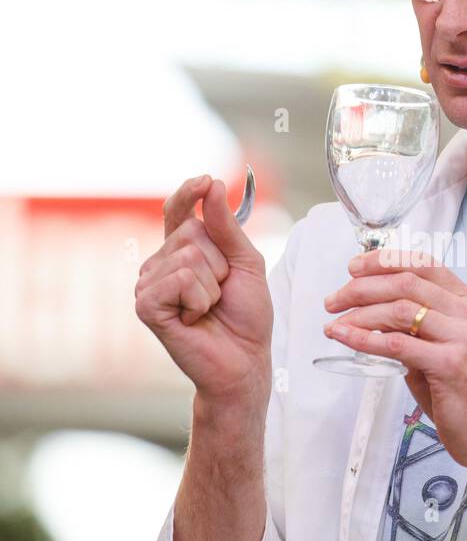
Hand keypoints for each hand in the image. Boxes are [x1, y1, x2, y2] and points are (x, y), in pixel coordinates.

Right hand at [135, 174, 273, 405]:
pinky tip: (194, 319)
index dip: (188, 194)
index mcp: (183, 251)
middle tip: (221, 293)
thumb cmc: (246, 316)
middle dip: (220, 263)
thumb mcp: (246, 263)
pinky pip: (179, 279)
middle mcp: (161, 264)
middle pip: (192, 231)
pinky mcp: (146, 305)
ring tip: (208, 309)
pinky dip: (199, 299)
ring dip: (212, 285)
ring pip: (188, 256)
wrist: (244, 360)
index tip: (206, 180)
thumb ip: (227, 227)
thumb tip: (212, 185)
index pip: (177, 211)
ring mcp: (150, 284)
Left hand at [322, 248, 466, 484]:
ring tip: (335, 322)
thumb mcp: (440, 349)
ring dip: (358, 313)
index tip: (354, 267)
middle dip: (361, 287)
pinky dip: (365, 339)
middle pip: (406, 283)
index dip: (384, 261)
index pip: (423, 265)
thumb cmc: (463, 395)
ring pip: (399, 309)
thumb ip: (413, 328)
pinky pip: (397, 344)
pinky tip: (346, 338)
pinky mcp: (451, 363)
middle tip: (334, 300)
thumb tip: (369, 313)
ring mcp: (463, 336)